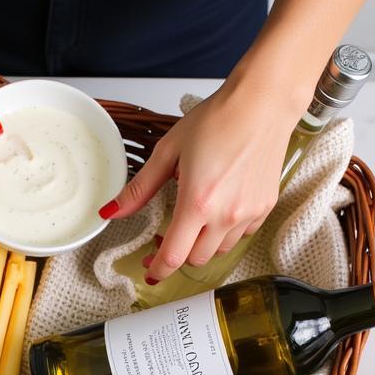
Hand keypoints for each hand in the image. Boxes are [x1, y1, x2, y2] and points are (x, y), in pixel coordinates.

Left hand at [100, 72, 300, 283]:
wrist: (262, 104)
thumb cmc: (218, 120)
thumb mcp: (168, 151)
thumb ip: (139, 189)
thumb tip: (111, 212)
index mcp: (197, 202)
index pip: (173, 256)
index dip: (158, 269)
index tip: (150, 270)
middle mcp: (225, 215)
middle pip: (195, 259)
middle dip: (177, 254)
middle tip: (167, 236)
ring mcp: (248, 214)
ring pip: (218, 251)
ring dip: (201, 244)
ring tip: (193, 220)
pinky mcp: (264, 208)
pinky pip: (240, 236)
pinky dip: (225, 233)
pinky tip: (218, 211)